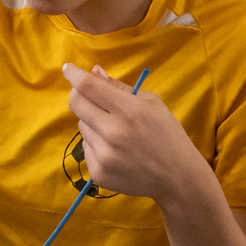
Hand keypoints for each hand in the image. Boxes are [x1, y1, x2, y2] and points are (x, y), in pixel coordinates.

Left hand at [61, 63, 208, 202]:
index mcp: (129, 110)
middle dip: (78, 94)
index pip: (88, 86)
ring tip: (116, 131)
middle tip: (90, 96)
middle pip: (76, 103)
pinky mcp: (98, 172)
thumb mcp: (151, 104)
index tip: (68, 68)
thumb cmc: (166, 134)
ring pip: (81, 125)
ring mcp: (104, 155)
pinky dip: (96, 144)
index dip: (74, 74)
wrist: (176, 177)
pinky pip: (85, 147)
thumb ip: (119, 87)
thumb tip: (93, 71)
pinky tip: (116, 150)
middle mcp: (113, 133)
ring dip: (92, 122)